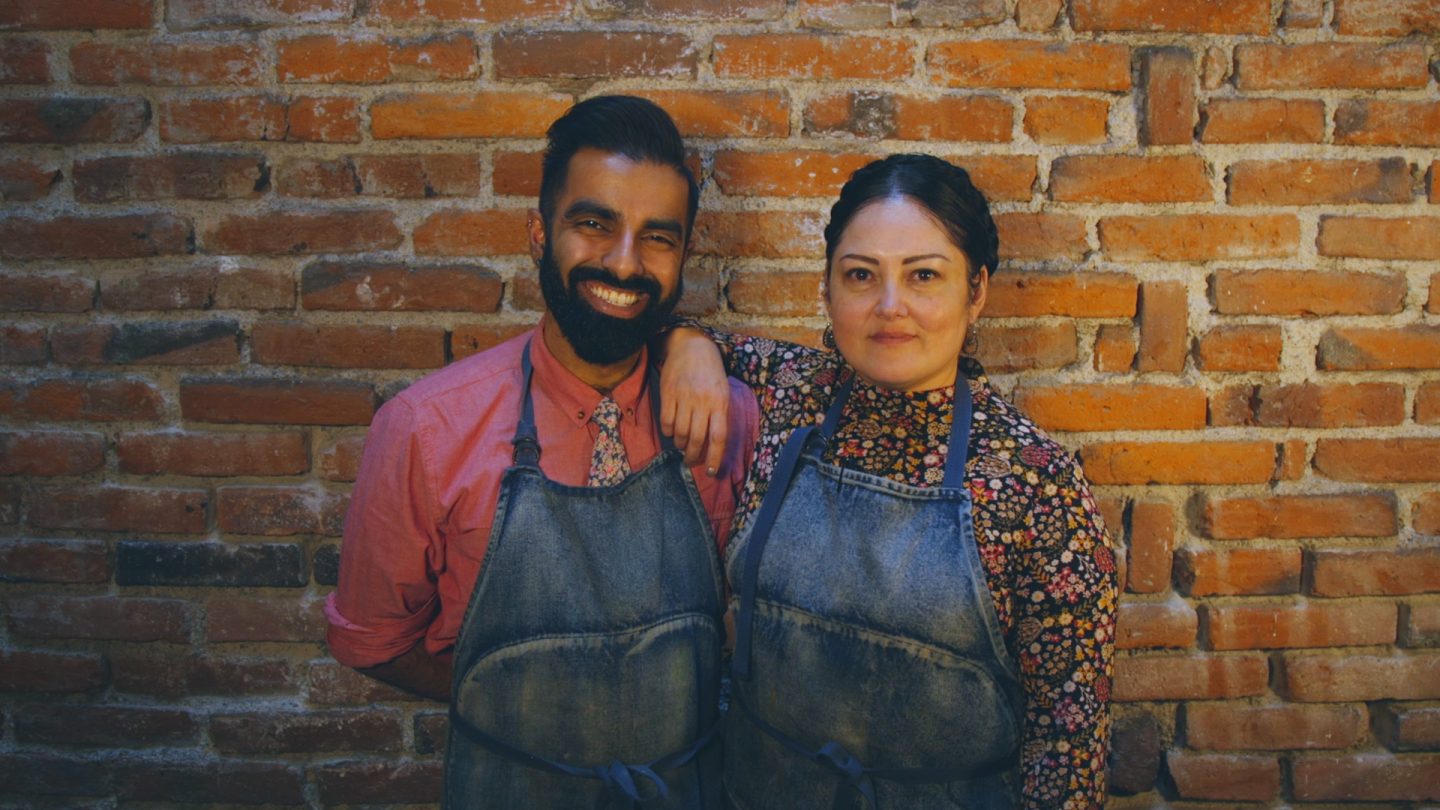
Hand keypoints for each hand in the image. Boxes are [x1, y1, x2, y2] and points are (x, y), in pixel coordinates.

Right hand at [658, 328, 728, 473]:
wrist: (692, 346)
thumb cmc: (711, 372)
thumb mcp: (722, 391)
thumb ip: (719, 415)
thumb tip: (713, 444)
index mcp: (720, 402)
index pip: (718, 437)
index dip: (714, 458)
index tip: (710, 471)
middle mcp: (702, 401)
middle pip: (697, 439)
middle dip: (693, 456)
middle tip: (690, 462)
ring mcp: (684, 397)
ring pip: (680, 432)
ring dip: (680, 444)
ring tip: (682, 444)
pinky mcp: (668, 393)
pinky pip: (666, 421)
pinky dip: (668, 432)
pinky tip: (671, 431)